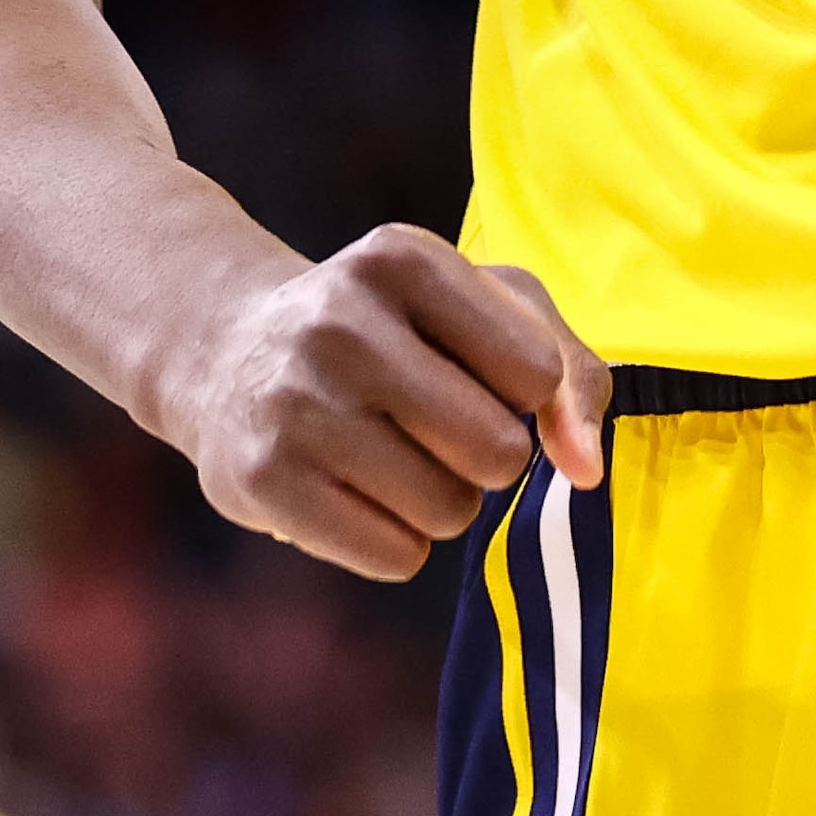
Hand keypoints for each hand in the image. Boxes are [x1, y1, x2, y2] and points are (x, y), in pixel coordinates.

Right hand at [165, 227, 611, 578]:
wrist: (229, 354)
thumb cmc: (392, 334)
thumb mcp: (480, 309)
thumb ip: (567, 371)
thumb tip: (586, 468)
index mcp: (401, 258)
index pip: (536, 372)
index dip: (524, 394)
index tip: (478, 376)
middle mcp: (340, 321)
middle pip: (497, 451)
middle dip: (487, 458)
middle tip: (435, 428)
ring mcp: (293, 402)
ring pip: (450, 512)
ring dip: (442, 502)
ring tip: (388, 454)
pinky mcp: (260, 479)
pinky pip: (395, 557)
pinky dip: (395, 541)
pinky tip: (353, 491)